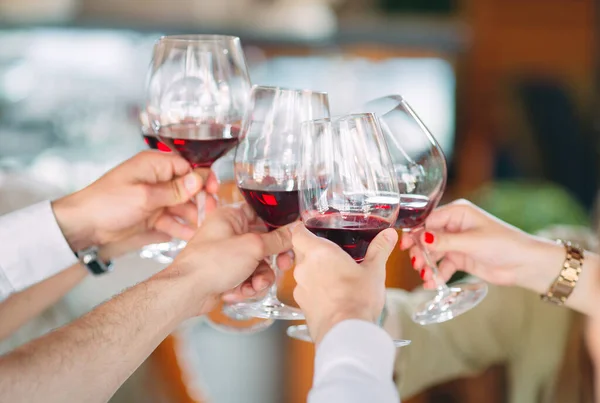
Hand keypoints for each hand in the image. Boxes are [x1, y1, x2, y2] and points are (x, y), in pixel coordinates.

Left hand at [52, 151, 218, 252]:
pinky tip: (192, 236)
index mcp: (153, 166)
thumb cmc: (106, 204)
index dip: (202, 178)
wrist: (83, 228)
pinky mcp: (151, 218)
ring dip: (194, 216)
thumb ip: (174, 190)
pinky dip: (181, 228)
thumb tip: (199, 178)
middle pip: (188, 188)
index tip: (214, 190)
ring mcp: (154, 200)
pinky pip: (172, 222)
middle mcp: (156, 181)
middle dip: (201, 200)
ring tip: (204, 227)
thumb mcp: (144, 196)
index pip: (186, 167)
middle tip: (211, 212)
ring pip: (182, 206)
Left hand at [168, 203, 293, 316]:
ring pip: (258, 264)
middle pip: (263, 243)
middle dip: (273, 259)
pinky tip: (240, 292)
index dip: (278, 225)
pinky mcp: (226, 273)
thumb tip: (294, 231)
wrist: (187, 292)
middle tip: (282, 265)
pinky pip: (248, 278)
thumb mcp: (252, 247)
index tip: (291, 236)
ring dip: (260, 278)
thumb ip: (277, 239)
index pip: (261, 214)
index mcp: (231, 217)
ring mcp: (227, 255)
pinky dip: (247, 286)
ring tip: (254, 286)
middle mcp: (228, 233)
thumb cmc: (211, 263)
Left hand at [290, 224, 396, 344]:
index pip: (298, 232)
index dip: (303, 229)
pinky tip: (332, 296)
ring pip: (303, 272)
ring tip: (336, 278)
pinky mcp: (301, 304)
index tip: (311, 229)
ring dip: (315, 272)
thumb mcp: (374, 271)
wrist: (345, 332)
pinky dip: (315, 290)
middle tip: (334, 255)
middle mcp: (304, 267)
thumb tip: (388, 234)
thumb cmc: (358, 299)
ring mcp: (300, 287)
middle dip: (314, 252)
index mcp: (319, 252)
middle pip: (301, 252)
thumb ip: (379, 249)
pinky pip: (306, 290)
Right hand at [401, 199, 563, 290]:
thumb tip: (421, 238)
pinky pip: (442, 266)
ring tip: (426, 277)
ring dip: (427, 265)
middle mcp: (454, 226)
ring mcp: (456, 243)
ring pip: (433, 253)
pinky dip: (436, 275)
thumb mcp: (472, 242)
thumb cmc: (504, 244)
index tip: (405, 245)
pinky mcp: (460, 258)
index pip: (428, 220)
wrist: (525, 264)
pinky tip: (432, 284)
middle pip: (427, 237)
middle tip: (418, 264)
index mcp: (457, 213)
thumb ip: (445, 241)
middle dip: (420, 251)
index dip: (415, 232)